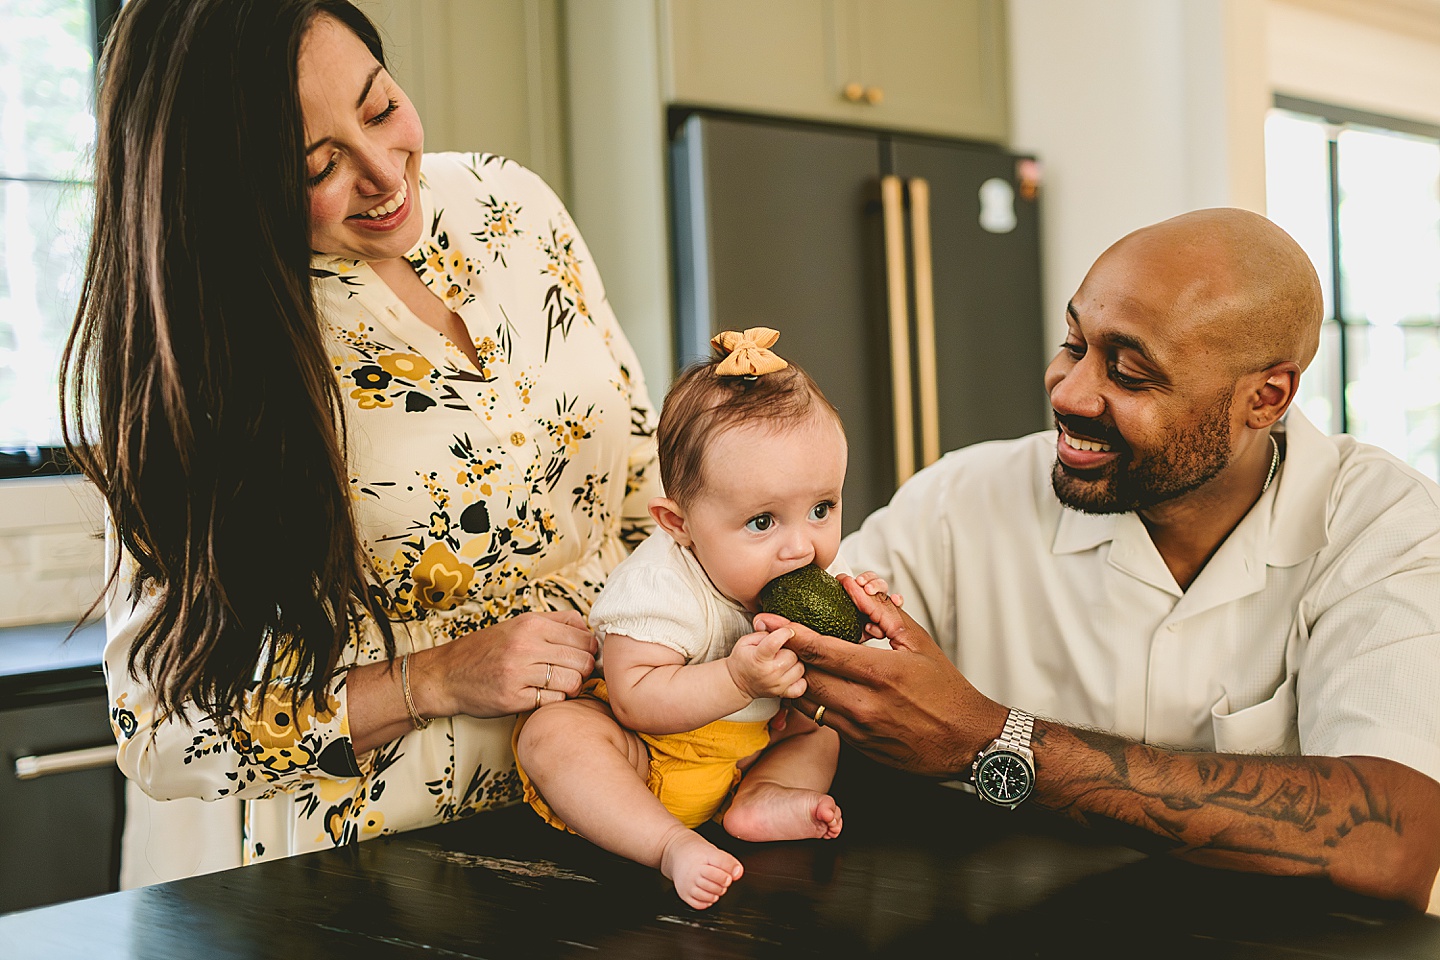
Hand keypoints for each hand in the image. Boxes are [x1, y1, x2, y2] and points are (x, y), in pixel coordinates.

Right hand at [422, 609, 597, 717]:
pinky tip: (544, 695)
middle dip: (585, 670)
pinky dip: (555, 700)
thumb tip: (587, 630)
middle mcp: (526, 646)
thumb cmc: (485, 650)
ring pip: (572, 682)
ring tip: (560, 685)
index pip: (583, 638)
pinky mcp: (514, 698)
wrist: (446, 675)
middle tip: (575, 673)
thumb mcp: (517, 625)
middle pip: (582, 661)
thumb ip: (554, 622)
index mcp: (531, 625)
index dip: (590, 650)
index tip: (584, 655)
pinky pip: (553, 701)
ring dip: (572, 687)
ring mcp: (519, 673)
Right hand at [726, 626, 806, 700]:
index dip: (784, 633)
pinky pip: (802, 686)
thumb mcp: (745, 642)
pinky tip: (790, 673)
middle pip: (792, 655)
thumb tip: (777, 628)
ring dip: (794, 663)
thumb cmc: (742, 661)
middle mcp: (770, 673)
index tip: (787, 631)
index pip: (776, 642)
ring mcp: (778, 685)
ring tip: (784, 661)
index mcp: (758, 658)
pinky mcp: (783, 693)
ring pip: (800, 668)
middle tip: (780, 650)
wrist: (737, 684)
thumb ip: (762, 633)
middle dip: (788, 649)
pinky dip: (799, 679)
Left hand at [757, 583, 1004, 777]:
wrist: (966, 742)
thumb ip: (880, 612)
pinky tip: (813, 684)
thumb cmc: (946, 690)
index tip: (769, 621)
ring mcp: (858, 729)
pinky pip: (821, 719)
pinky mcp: (856, 745)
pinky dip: (812, 700)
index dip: (789, 634)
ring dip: (794, 679)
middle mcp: (864, 704)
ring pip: (807, 701)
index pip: (821, 650)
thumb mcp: (918, 643)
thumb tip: (852, 586)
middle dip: (783, 655)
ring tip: (785, 660)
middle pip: (805, 676)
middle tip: (768, 637)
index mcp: (880, 673)